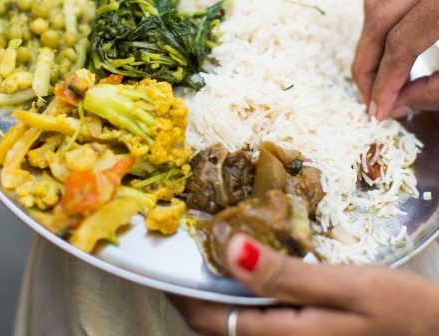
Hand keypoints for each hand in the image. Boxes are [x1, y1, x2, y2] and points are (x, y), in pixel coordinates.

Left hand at [169, 234, 438, 334]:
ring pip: (234, 321)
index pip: (209, 317)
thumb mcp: (343, 287)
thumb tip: (231, 249)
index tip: (163, 259)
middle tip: (184, 249)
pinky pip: (256, 320)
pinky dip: (242, 295)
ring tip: (209, 253)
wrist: (435, 332)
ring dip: (216, 290)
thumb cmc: (398, 310)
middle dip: (193, 289)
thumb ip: (284, 274)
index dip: (181, 290)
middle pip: (216, 322)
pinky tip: (248, 270)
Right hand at [351, 0, 438, 120]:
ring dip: (367, 44)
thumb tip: (395, 105)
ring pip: (376, 0)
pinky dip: (378, 22)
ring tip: (373, 77)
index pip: (402, 41)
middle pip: (378, 16)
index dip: (385, 81)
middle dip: (366, 65)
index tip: (379, 110)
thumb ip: (438, 89)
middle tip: (367, 98)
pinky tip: (385, 48)